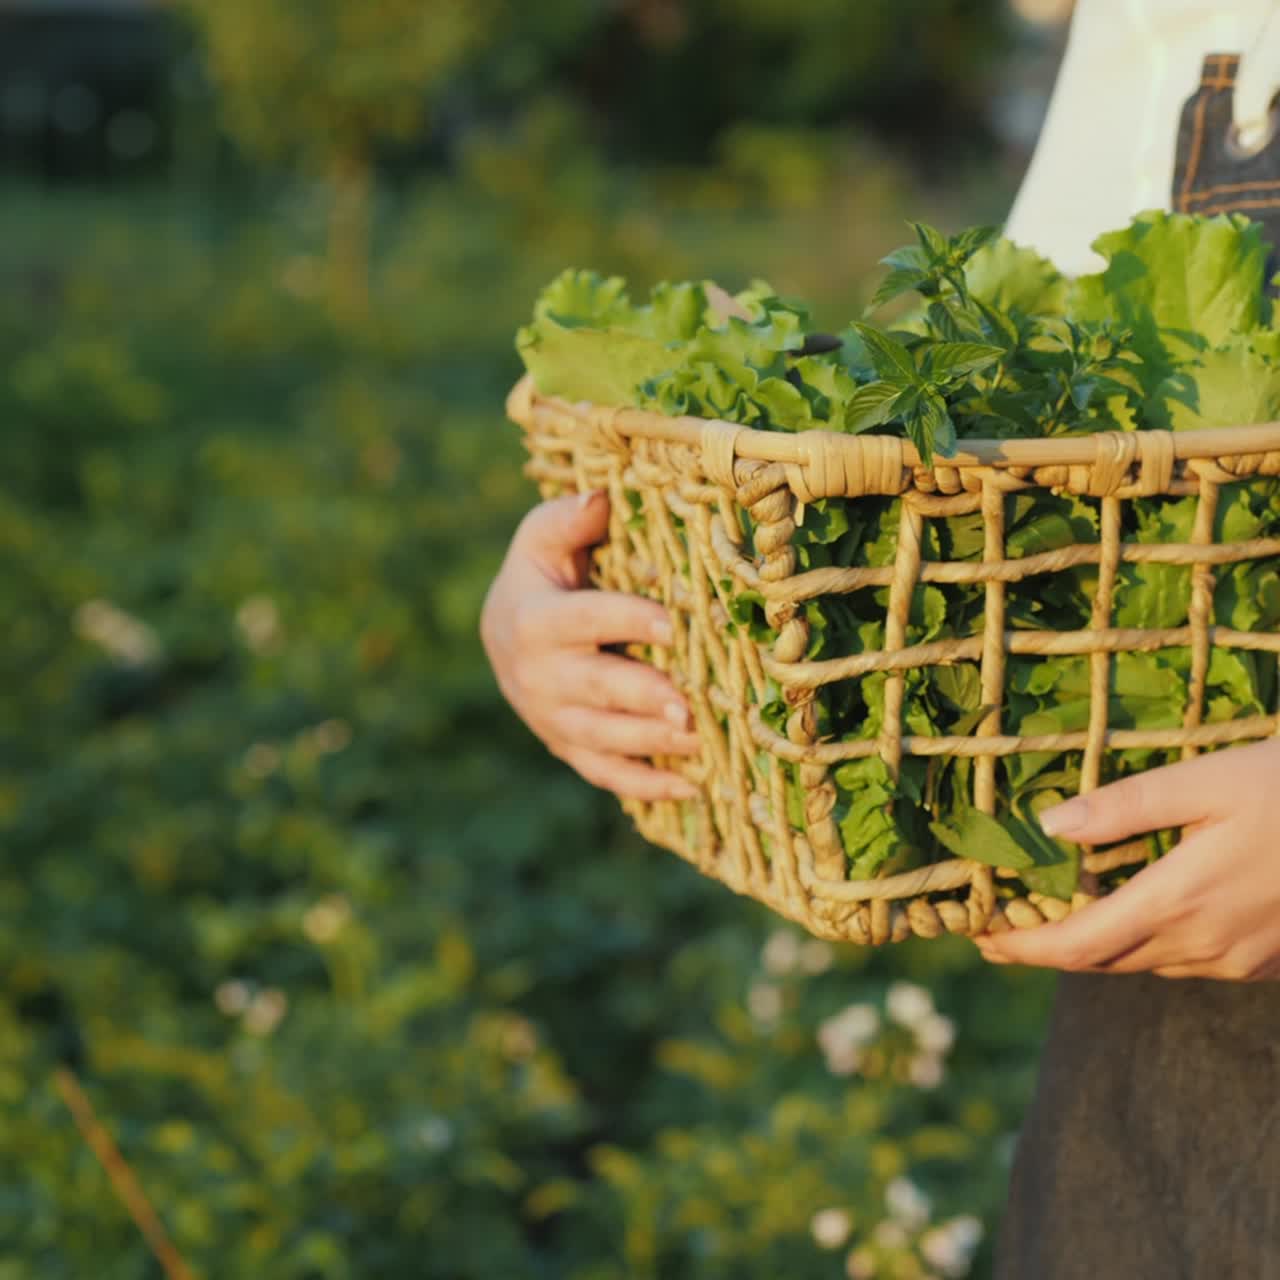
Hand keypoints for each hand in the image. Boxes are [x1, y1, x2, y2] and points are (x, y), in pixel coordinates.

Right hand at [480, 491, 699, 800]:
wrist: (503, 631)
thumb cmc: (541, 575)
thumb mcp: (541, 540)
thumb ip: (566, 518)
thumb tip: (599, 498)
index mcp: (533, 619)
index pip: (584, 620)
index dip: (626, 621)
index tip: (671, 624)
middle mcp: (537, 675)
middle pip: (594, 689)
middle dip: (642, 698)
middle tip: (688, 706)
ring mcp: (550, 717)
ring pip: (601, 738)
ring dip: (650, 745)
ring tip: (700, 744)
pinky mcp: (566, 746)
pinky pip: (603, 773)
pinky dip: (644, 785)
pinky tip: (692, 787)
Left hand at [975, 738, 1279, 979]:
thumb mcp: (1205, 781)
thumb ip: (1125, 807)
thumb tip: (1049, 826)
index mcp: (1178, 903)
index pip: (1076, 946)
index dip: (1021, 947)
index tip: (978, 936)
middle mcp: (1205, 946)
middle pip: (1104, 961)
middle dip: (1047, 948)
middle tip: (1000, 925)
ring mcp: (1241, 959)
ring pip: (1146, 963)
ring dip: (1096, 946)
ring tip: (1053, 915)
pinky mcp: (1267, 960)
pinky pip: (1188, 960)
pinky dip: (1145, 942)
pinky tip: (1134, 910)